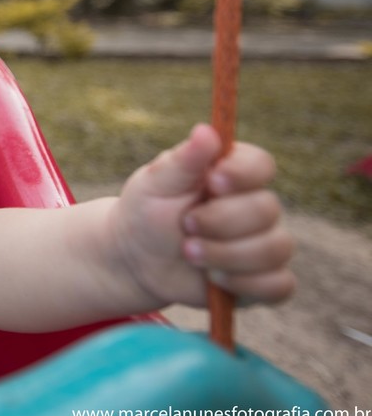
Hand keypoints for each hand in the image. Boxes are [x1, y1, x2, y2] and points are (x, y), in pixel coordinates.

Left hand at [111, 124, 294, 308]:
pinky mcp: (263, 279)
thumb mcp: (155, 183)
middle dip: (221, 222)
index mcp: (231, 172)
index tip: (212, 181)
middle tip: (185, 225)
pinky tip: (214, 279)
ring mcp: (263, 242)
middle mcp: (254, 205)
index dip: (243, 174)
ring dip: (227, 255)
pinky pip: (279, 285)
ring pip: (275, 248)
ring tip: (189, 253)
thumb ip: (183, 160)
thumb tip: (206, 130)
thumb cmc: (146, 211)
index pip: (262, 164)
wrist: (136, 258)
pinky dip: (245, 284)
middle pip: (268, 210)